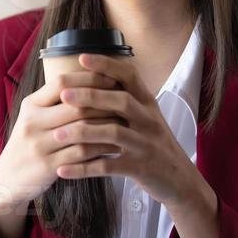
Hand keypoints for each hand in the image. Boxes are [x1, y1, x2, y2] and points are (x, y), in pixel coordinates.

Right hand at [0, 68, 118, 237]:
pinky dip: (101, 148)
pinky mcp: (47, 166)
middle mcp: (32, 122)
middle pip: (75, 105)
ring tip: (126, 123)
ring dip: (107, 126)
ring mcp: (39, 145)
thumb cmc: (30, 143)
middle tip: (128, 101)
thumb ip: (57, 101)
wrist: (8, 178)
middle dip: (104, 102)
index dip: (89, 79)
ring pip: (82, 129)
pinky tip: (116, 147)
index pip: (62, 82)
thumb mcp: (36, 118)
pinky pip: (81, 153)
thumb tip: (93, 80)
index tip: (113, 79)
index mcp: (31, 105)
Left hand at [50, 53, 216, 222]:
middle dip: (91, 96)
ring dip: (83, 132)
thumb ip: (123, 100)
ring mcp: (146, 145)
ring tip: (57, 134)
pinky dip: (84, 168)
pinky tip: (62, 170)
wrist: (180, 180)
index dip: (107, 65)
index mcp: (147, 103)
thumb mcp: (145, 117)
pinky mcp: (141, 169)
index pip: (129, 76)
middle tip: (63, 94)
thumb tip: (92, 77)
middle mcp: (149, 120)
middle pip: (121, 101)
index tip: (81, 57)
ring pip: (114, 133)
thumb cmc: (154, 144)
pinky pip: (109, 166)